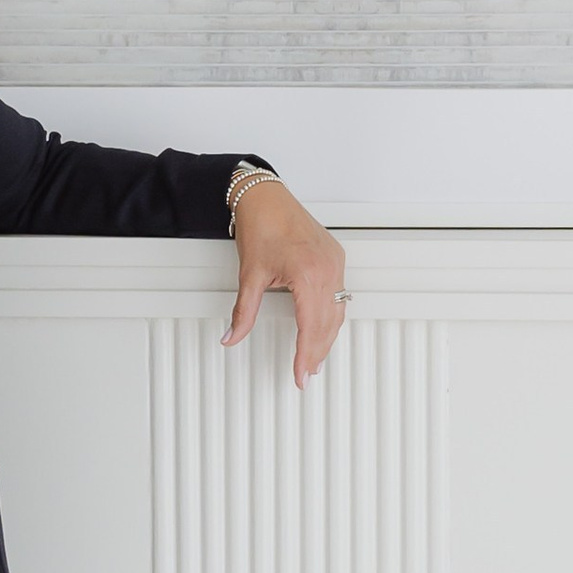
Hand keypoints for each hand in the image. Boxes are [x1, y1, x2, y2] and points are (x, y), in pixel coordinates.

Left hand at [221, 180, 346, 388]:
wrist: (266, 196)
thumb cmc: (261, 224)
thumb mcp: (250, 275)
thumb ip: (243, 312)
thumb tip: (232, 337)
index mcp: (308, 275)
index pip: (310, 328)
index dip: (304, 356)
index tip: (299, 375)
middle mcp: (327, 269)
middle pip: (328, 324)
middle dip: (317, 353)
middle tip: (307, 374)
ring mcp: (335, 263)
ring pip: (338, 311)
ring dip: (328, 338)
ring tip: (317, 359)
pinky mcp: (336, 257)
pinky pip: (341, 295)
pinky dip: (333, 316)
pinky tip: (325, 329)